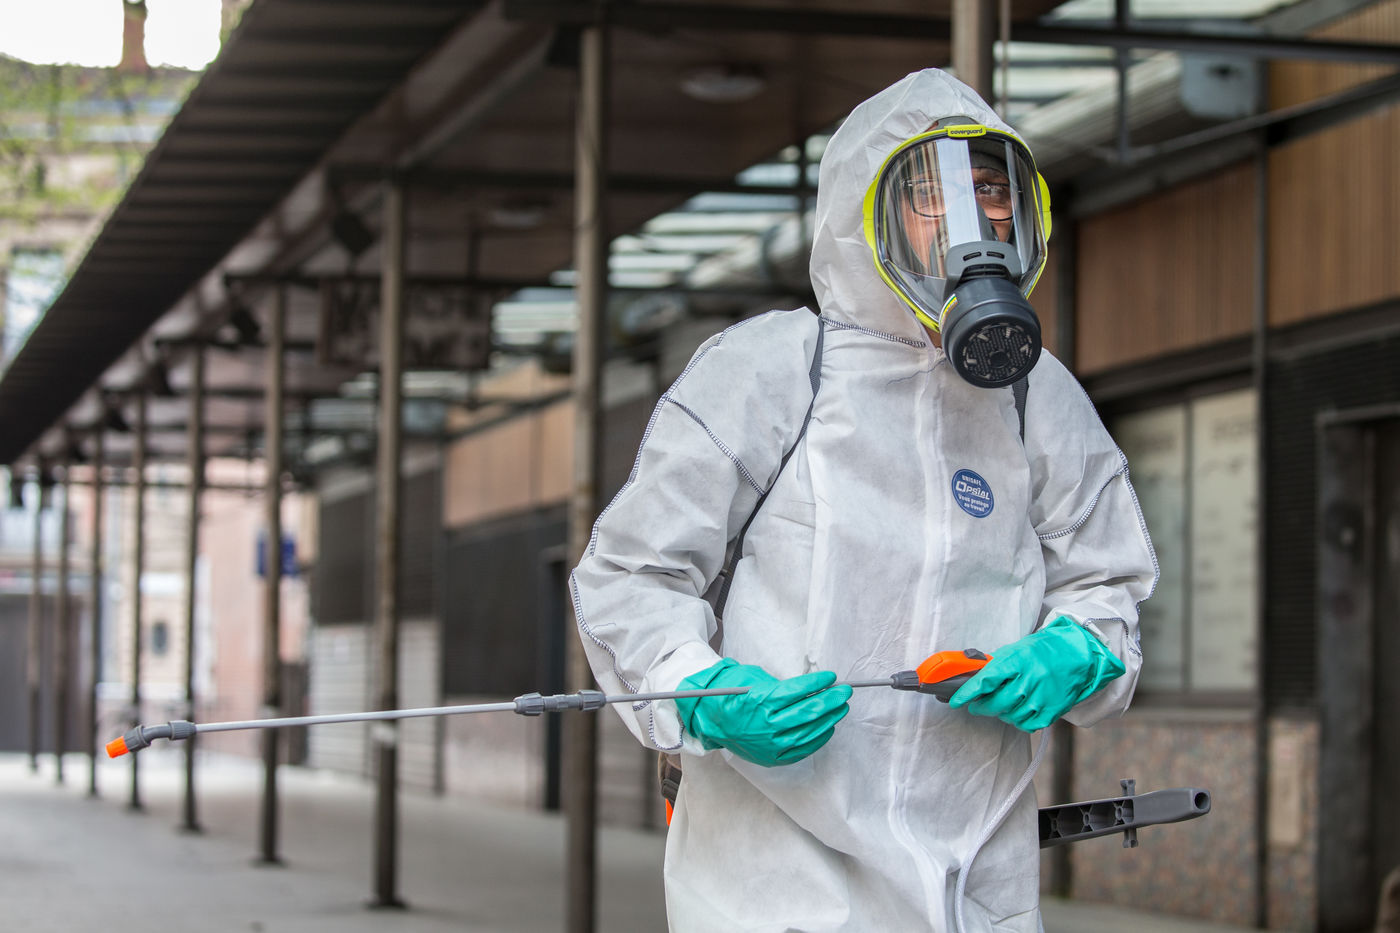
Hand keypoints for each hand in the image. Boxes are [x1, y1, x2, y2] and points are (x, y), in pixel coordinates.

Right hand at [674, 659, 852, 766]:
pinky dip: (817, 739)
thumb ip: (780, 686)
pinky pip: (800, 750)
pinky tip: (828, 728)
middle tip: (844, 691)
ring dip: (829, 719)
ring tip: (841, 708)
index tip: (831, 677)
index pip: (797, 691)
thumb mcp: (752, 680)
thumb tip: (809, 687)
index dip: (818, 684)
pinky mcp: (770, 757)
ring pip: (807, 732)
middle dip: (830, 700)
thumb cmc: (730, 693)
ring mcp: (768, 744)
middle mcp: (765, 724)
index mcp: (759, 701)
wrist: (707, 718)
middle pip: (807, 712)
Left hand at [948, 616, 1124, 731]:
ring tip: (1001, 705)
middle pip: (996, 703)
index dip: (967, 693)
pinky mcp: (1053, 710)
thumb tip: (972, 679)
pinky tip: (1018, 711)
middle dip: (981, 707)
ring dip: (1001, 714)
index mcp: (1018, 660)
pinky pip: (1027, 724)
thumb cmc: (1041, 651)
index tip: (956, 701)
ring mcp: (1043, 696)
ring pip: (1010, 716)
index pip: (985, 680)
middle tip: (976, 706)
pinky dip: (1018, 721)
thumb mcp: (1016, 650)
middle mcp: (1030, 679)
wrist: (1076, 654)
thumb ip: (996, 665)